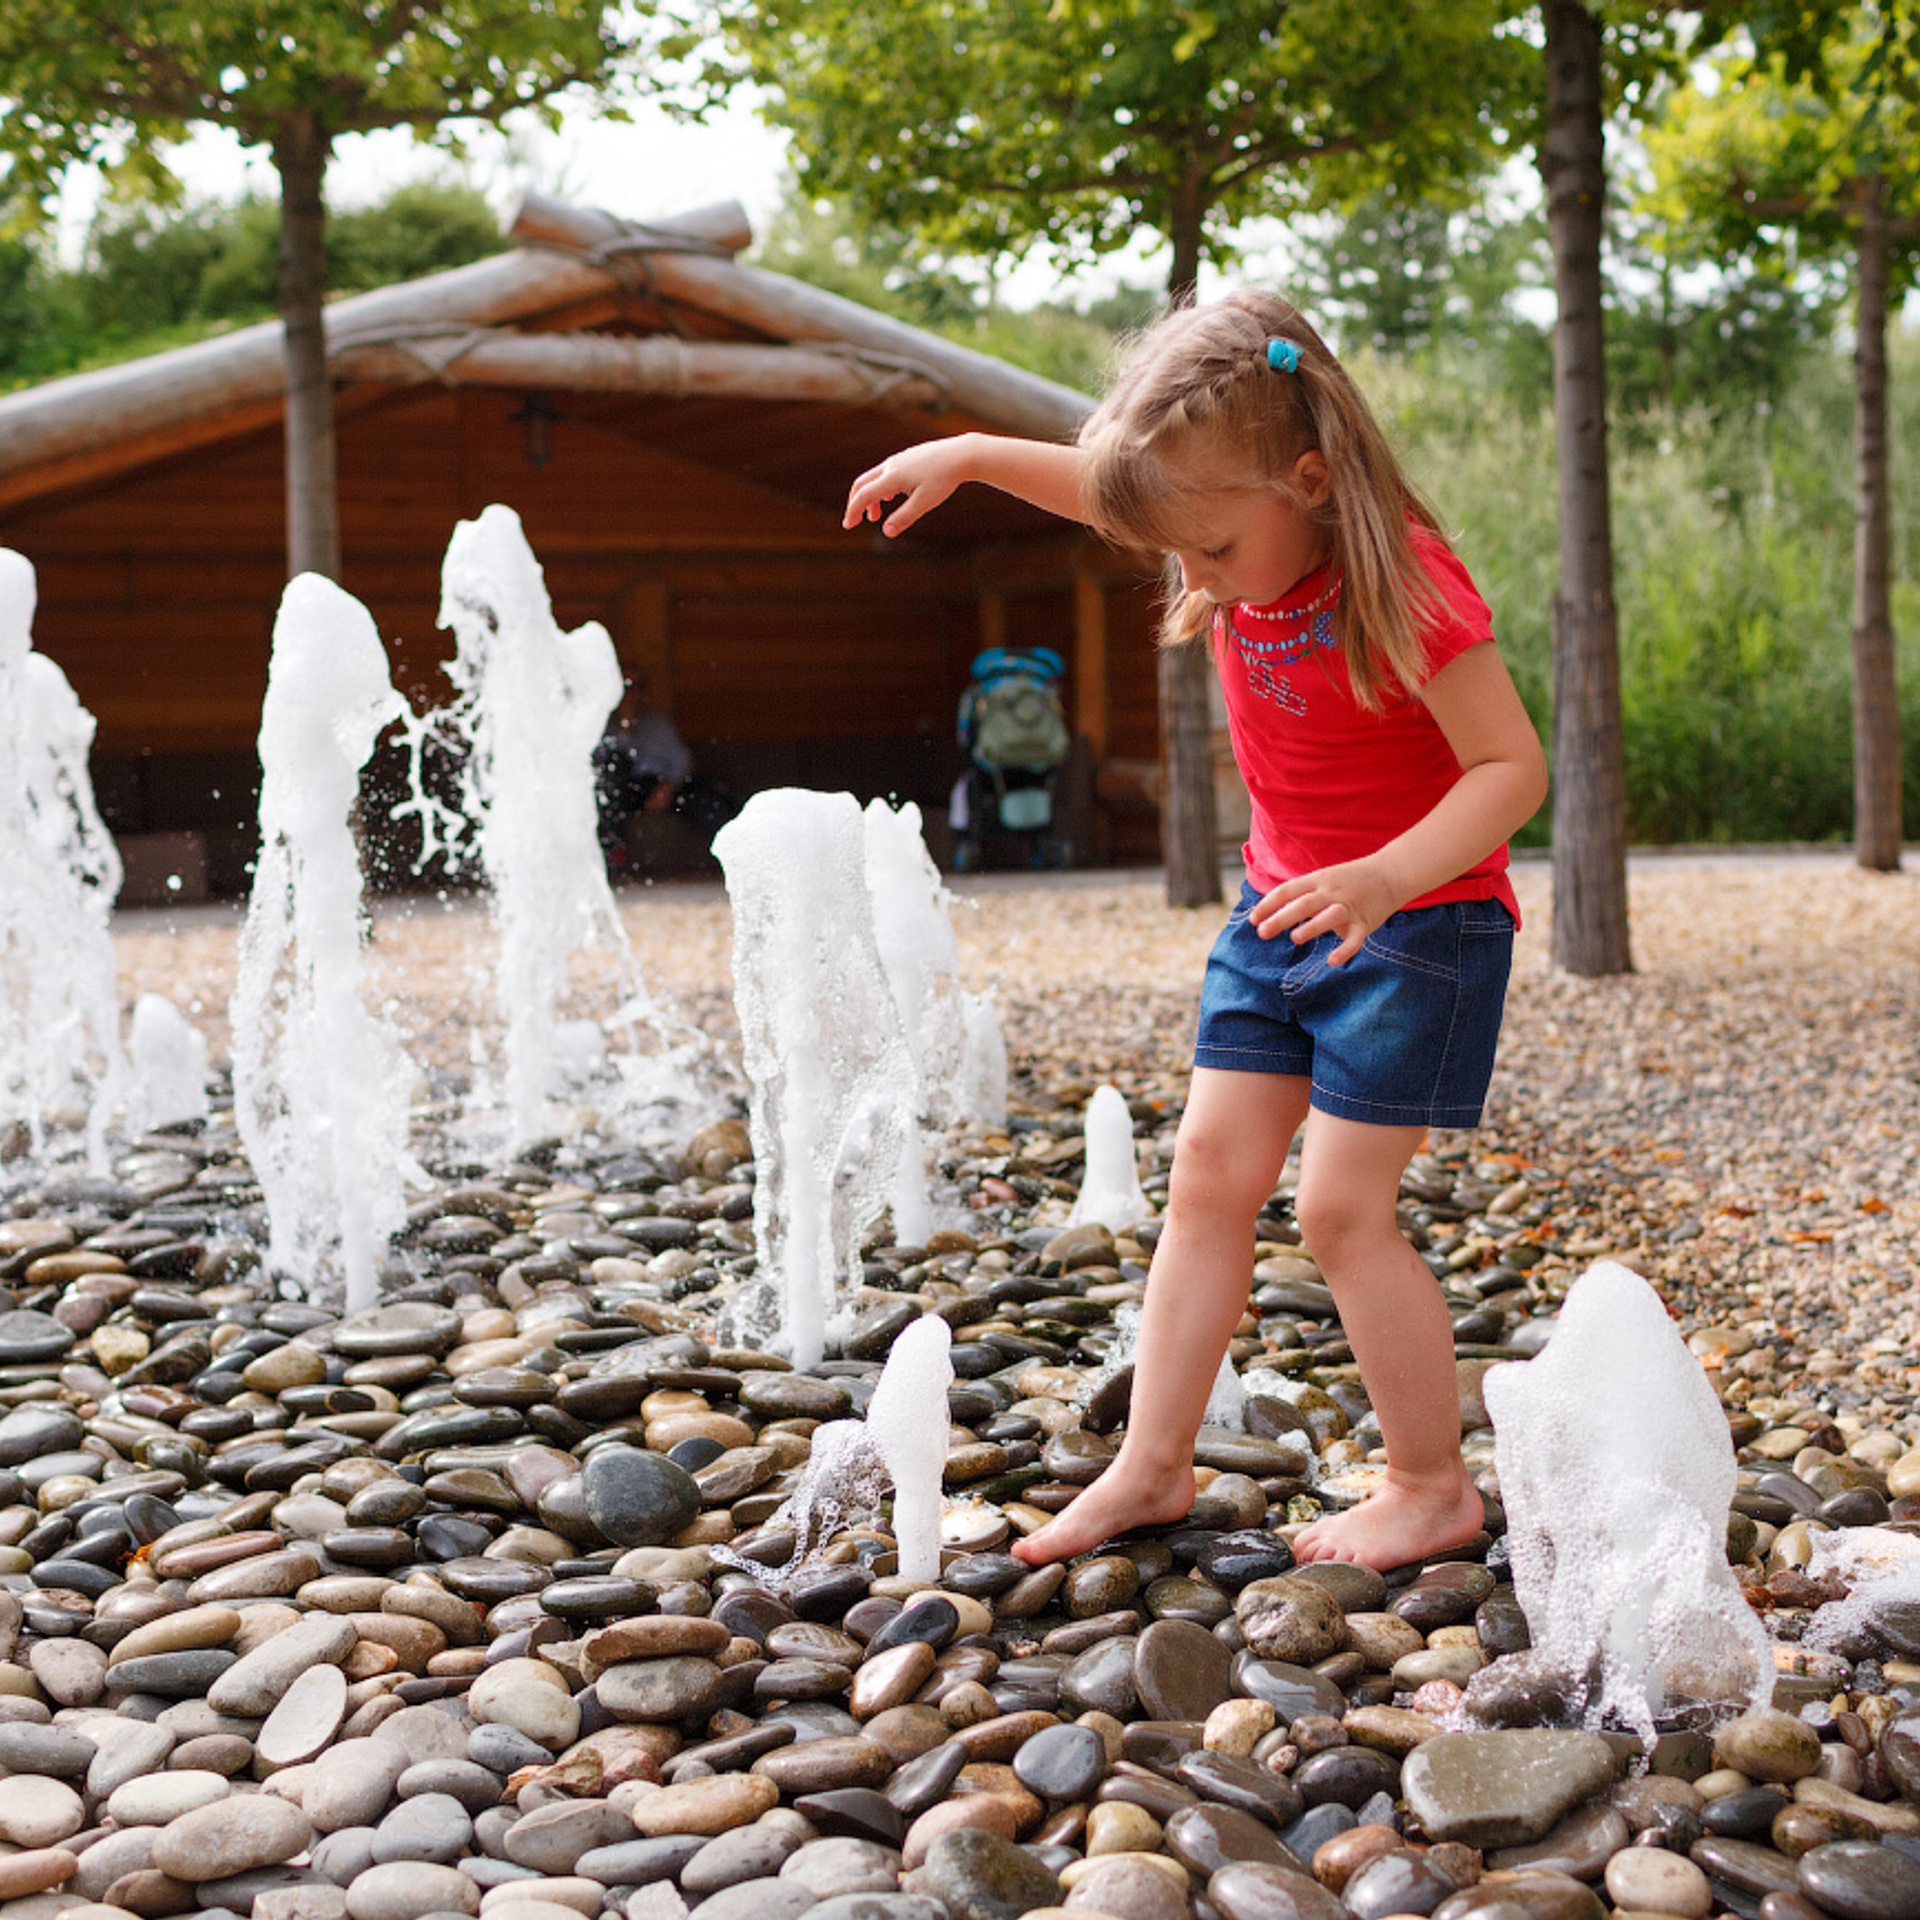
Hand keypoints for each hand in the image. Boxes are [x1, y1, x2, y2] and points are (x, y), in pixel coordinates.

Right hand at [844, 436, 975, 537]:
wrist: (961, 454)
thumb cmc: (944, 479)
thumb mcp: (925, 503)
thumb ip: (904, 518)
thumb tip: (886, 533)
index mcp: (893, 477)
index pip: (864, 495)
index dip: (853, 511)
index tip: (848, 525)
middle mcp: (891, 465)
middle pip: (862, 483)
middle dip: (856, 503)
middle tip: (854, 520)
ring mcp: (899, 460)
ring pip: (874, 478)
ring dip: (871, 497)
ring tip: (876, 515)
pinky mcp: (907, 458)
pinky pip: (886, 473)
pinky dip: (882, 488)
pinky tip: (891, 497)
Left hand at [1249, 859, 1399, 965]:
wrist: (1390, 873)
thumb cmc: (1348, 880)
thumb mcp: (1323, 878)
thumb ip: (1300, 894)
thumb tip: (1268, 912)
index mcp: (1318, 880)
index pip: (1288, 890)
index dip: (1268, 904)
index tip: (1252, 919)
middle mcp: (1332, 892)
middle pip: (1304, 904)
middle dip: (1281, 917)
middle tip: (1262, 932)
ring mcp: (1349, 907)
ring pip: (1330, 916)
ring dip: (1313, 927)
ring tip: (1295, 939)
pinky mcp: (1365, 922)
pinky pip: (1355, 938)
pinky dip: (1345, 950)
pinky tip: (1332, 961)